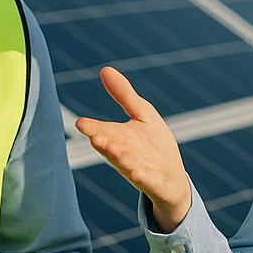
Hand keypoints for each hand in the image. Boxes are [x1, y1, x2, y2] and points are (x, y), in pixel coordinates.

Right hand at [74, 66, 191, 232]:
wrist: (172, 178)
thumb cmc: (153, 145)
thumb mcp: (141, 114)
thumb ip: (123, 94)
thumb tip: (105, 70)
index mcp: (117, 138)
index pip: (101, 131)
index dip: (91, 128)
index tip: (81, 124)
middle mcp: (123, 154)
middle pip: (110, 148)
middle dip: (103, 143)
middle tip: (95, 137)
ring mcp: (136, 169)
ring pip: (125, 164)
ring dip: (119, 159)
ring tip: (114, 151)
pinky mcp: (152, 182)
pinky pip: (145, 180)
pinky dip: (140, 177)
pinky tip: (137, 173)